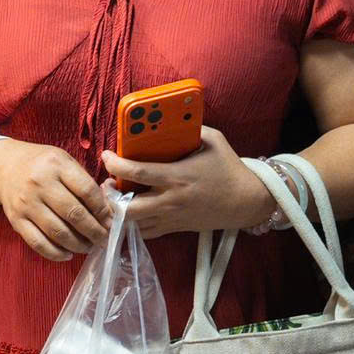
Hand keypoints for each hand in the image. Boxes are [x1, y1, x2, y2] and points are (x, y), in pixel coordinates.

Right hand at [0, 139, 108, 260]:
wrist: (3, 167)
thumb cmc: (40, 165)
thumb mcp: (63, 161)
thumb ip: (83, 181)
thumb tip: (105, 212)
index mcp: (56, 165)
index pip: (87, 191)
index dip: (103, 210)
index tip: (111, 221)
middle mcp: (40, 183)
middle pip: (74, 214)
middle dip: (95, 231)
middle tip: (104, 239)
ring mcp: (26, 203)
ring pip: (58, 232)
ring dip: (79, 244)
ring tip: (89, 247)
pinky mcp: (16, 220)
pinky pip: (38, 243)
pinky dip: (56, 253)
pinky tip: (68, 254)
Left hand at [105, 128, 274, 240]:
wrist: (246, 201)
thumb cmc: (229, 168)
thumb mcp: (212, 141)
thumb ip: (188, 130)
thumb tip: (166, 120)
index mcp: (177, 177)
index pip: (138, 172)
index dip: (116, 165)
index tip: (107, 155)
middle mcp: (171, 201)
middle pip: (127, 209)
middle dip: (109, 197)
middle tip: (107, 183)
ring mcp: (172, 218)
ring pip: (132, 225)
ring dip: (118, 212)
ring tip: (113, 198)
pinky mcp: (175, 229)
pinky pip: (145, 234)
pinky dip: (132, 225)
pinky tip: (128, 212)